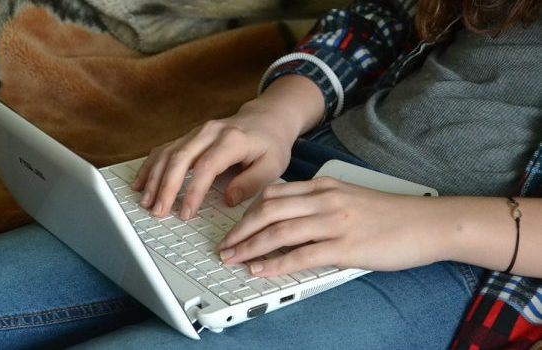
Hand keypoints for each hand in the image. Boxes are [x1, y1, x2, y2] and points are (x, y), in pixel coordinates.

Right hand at [132, 75, 324, 219]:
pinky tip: (140, 182)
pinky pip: (164, 149)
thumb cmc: (270, 143)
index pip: (206, 167)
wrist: (266, 118)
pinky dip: (150, 166)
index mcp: (232, 140)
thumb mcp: (273, 165)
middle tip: (158, 211)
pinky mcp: (188, 136)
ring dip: (153, 178)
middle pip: (180, 158)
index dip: (193, 191)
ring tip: (146, 201)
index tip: (185, 213)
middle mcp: (210, 132)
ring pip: (168, 153)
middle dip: (165, 187)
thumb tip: (228, 200)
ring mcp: (196, 132)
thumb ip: (251, 183)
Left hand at [217, 177, 446, 276]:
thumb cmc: (390, 214)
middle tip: (224, 246)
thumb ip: (319, 204)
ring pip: (278, 232)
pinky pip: (301, 255)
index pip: (273, 194)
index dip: (247, 212)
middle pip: (267, 211)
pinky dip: (275, 264)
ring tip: (233, 259)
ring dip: (249, 247)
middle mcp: (325, 200)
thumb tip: (289, 219)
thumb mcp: (349, 198)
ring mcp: (335, 222)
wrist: (429, 223)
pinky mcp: (346, 246)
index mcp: (324, 186)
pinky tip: (260, 270)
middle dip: (239, 230)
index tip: (233, 227)